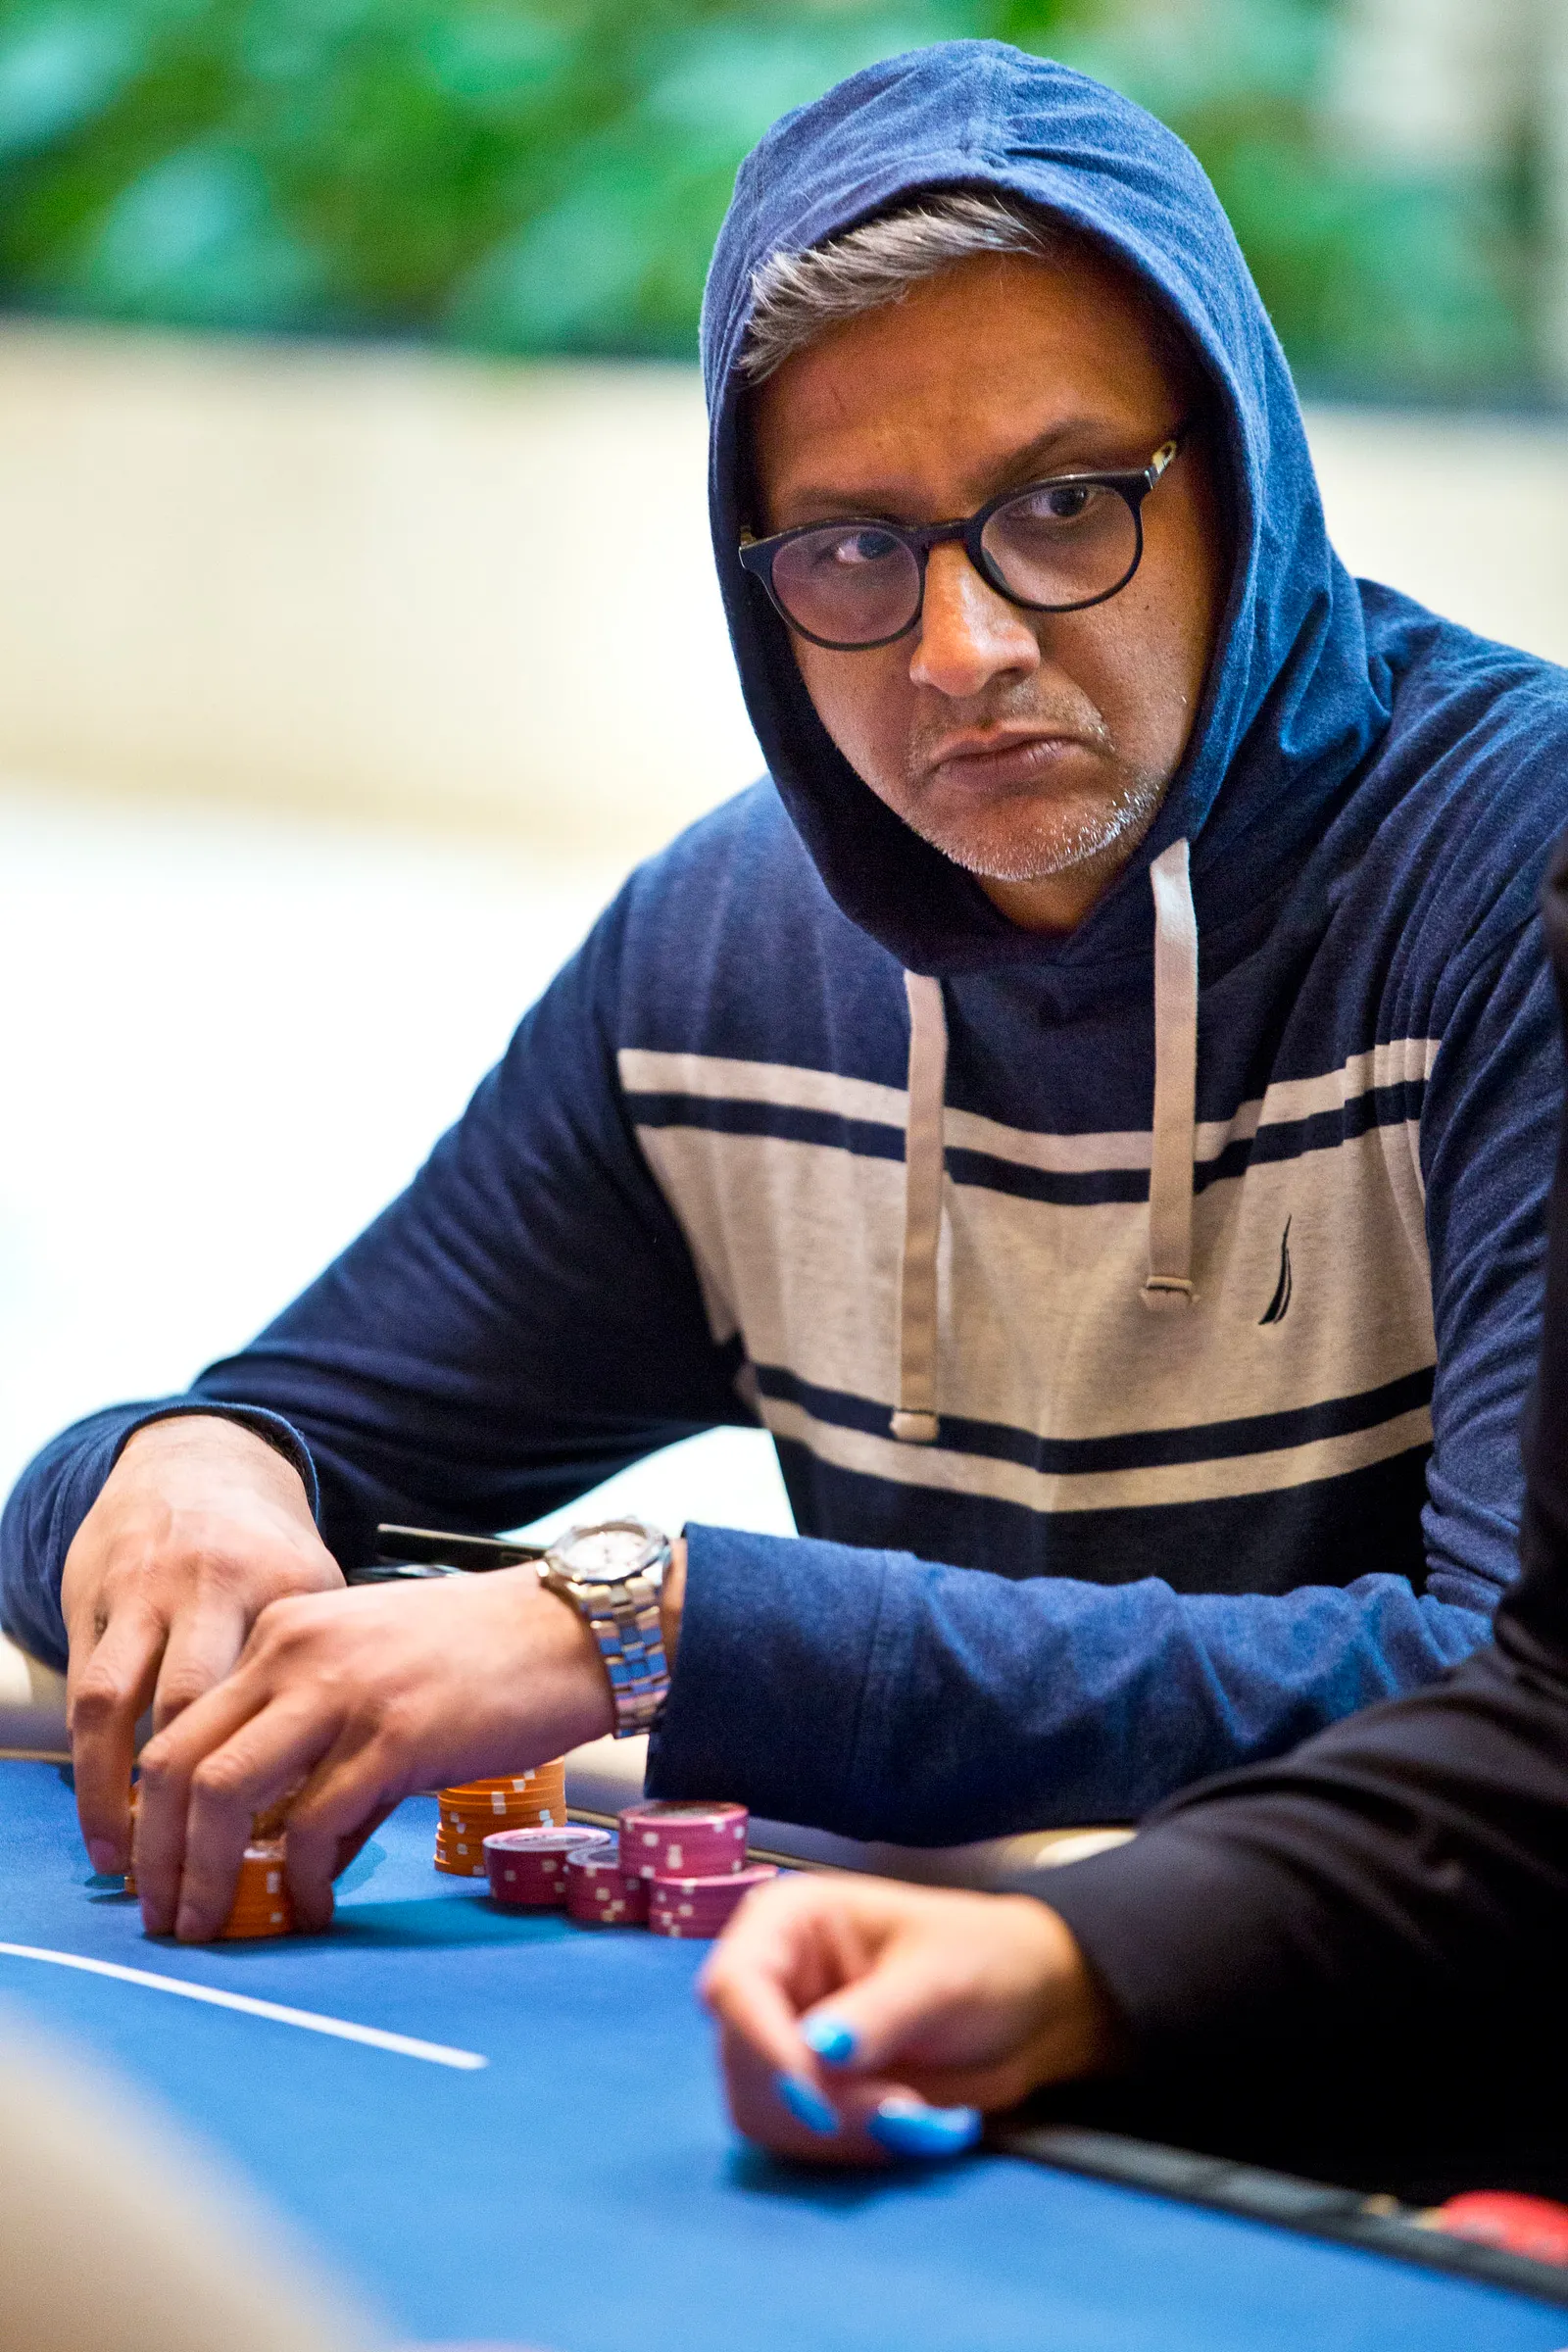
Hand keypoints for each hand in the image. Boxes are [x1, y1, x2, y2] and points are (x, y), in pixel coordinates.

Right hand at [61, 1416, 343, 1876]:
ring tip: (126, 1867)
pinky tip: (103, 1817)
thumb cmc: (270, 1551)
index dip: (276, 1779)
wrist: (196, 1462)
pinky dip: (88, 1761)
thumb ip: (327, 1679)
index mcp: (282, 1587)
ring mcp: (141, 1591)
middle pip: (189, 1706)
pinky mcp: (91, 1600)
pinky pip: (83, 1689)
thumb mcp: (318, 1596)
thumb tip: (342, 1804)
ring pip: (113, 1703)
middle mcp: (207, 1585)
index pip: (279, 1693)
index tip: (282, 1860)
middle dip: (184, 1805)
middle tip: (192, 1880)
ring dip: (111, 1794)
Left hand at [133, 1562, 621, 1940]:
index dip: (154, 1813)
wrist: (577, 1629)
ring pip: (224, 1794)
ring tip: (215, 1927)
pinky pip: (315, 1825)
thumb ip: (322, 1746)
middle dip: (159, 1856)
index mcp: (285, 1630)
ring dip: (206, 1876)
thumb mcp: (378, 1677)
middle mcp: (296, 1651)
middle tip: (168, 1918)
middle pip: (178, 1765)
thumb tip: (289, 1849)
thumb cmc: (487, 1658)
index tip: (158, 1871)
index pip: (182, 1727)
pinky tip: (314, 1910)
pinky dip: (301, 1882)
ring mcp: (343, 1691)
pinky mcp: (395, 1736)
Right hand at [699, 1873, 1124, 2164]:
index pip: (735, 1985)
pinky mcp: (803, 2090)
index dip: (764, 2048)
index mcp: (790, 1921)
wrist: (1027, 2007)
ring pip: (762, 2110)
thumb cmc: (984, 1960)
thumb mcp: (940, 1978)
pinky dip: (847, 2149)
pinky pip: (795, 2139)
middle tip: (902, 2114)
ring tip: (915, 2118)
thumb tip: (815, 2052)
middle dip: (816, 2103)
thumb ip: (879, 2015)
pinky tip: (903, 2128)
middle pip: (741, 2060)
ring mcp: (781, 2037)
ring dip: (837, 2134)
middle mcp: (771, 1977)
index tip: (819, 2107)